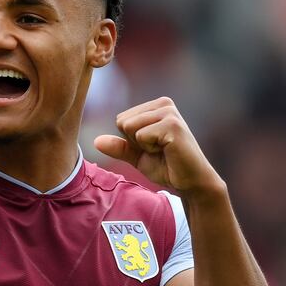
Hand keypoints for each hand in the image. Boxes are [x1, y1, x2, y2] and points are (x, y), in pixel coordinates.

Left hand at [93, 97, 223, 197]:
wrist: (190, 182)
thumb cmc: (166, 167)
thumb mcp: (137, 156)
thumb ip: (119, 147)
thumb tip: (96, 141)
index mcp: (156, 106)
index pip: (121, 119)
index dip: (132, 140)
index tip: (153, 147)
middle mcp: (163, 104)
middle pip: (122, 121)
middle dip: (135, 142)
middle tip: (158, 150)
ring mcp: (169, 113)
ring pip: (129, 127)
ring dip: (143, 146)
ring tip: (163, 150)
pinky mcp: (172, 125)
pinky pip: (140, 136)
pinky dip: (150, 149)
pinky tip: (169, 151)